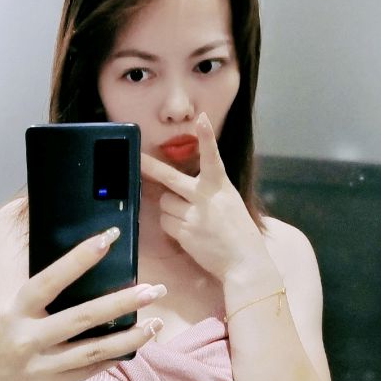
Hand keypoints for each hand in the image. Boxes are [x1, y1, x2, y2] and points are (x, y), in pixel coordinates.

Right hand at [0, 230, 165, 380]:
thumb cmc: (0, 336)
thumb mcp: (9, 309)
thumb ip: (39, 293)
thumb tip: (81, 262)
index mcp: (14, 312)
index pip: (49, 281)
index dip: (78, 259)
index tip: (108, 238)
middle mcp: (28, 339)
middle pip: (82, 318)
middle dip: (122, 302)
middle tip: (153, 289)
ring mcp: (43, 365)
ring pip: (95, 350)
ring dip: (130, 336)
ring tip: (156, 322)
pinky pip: (93, 367)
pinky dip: (117, 354)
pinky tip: (138, 341)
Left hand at [142, 113, 267, 280]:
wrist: (244, 261)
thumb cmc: (237, 231)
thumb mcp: (228, 202)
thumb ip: (207, 190)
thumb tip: (173, 187)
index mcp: (221, 186)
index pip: (213, 158)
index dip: (206, 138)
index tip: (201, 119)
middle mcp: (206, 197)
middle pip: (170, 178)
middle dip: (150, 167)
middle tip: (136, 157)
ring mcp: (194, 215)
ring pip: (164, 203)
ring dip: (169, 208)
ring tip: (188, 219)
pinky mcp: (184, 233)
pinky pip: (165, 222)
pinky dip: (171, 226)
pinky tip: (187, 233)